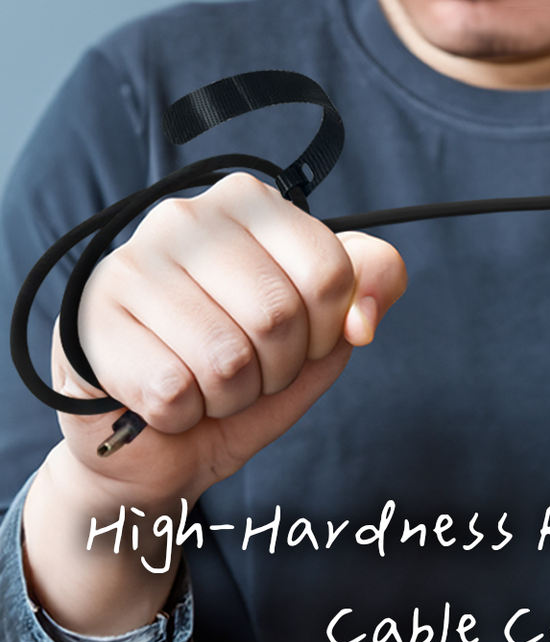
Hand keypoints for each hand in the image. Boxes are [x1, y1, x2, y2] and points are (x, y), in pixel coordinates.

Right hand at [53, 172, 406, 506]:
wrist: (160, 435)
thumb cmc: (244, 373)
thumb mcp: (319, 336)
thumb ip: (362, 296)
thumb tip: (364, 318)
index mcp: (250, 205)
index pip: (330, 271)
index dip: (328, 331)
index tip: (301, 342)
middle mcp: (186, 219)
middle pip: (281, 316)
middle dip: (278, 369)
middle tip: (248, 369)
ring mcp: (132, 265)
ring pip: (227, 359)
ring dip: (230, 397)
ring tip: (206, 383)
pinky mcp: (92, 321)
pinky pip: (174, 390)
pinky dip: (183, 414)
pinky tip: (166, 396)